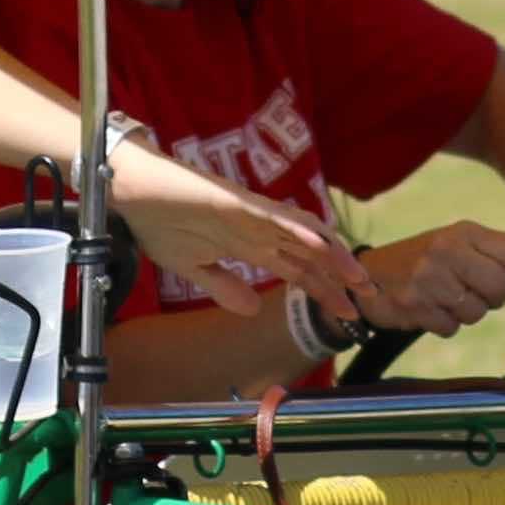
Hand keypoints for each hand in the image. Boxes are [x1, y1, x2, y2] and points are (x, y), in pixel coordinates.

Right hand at [114, 146, 367, 322]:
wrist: (132, 191)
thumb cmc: (159, 221)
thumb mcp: (194, 268)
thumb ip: (224, 286)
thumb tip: (250, 309)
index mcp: (250, 247)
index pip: (299, 272)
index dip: (326, 291)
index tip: (350, 314)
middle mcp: (259, 231)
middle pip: (311, 255)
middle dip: (342, 276)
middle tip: (373, 296)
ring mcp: (251, 215)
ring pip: (302, 233)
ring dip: (332, 253)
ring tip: (358, 275)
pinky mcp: (237, 201)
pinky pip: (273, 216)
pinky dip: (297, 227)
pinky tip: (319, 240)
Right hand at [352, 220, 504, 343]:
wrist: (364, 275)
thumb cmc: (422, 261)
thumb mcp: (456, 245)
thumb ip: (491, 257)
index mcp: (464, 231)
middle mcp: (447, 249)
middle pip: (500, 287)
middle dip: (493, 300)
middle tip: (475, 295)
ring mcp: (428, 276)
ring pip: (476, 312)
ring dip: (464, 314)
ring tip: (444, 299)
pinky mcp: (413, 303)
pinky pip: (451, 328)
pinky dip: (443, 324)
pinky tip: (427, 308)